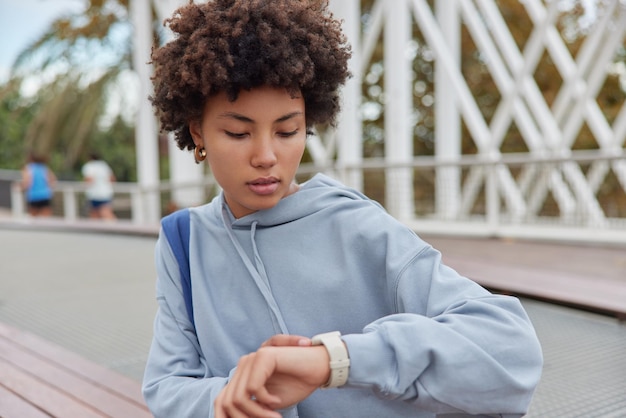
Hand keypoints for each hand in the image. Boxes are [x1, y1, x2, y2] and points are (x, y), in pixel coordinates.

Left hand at [214, 338, 329, 417]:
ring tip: (274, 417)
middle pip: (227, 401)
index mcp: (242, 375)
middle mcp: (243, 365)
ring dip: (256, 413)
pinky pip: (253, 389)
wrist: (320, 367)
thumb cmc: (296, 384)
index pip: (222, 401)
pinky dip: (265, 401)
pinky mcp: (263, 356)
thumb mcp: (268, 404)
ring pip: (238, 398)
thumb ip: (251, 409)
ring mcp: (251, 359)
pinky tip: (277, 401)